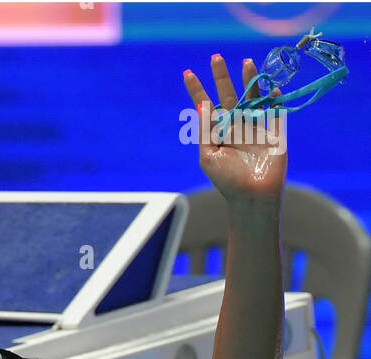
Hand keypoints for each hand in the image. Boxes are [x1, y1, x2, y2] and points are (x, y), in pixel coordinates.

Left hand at [184, 55, 286, 205]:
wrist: (253, 197)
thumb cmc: (227, 181)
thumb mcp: (209, 157)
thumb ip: (205, 131)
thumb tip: (202, 104)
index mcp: (219, 133)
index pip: (206, 107)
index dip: (197, 91)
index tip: (187, 73)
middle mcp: (236, 127)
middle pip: (228, 96)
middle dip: (222, 77)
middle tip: (216, 56)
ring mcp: (255, 129)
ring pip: (252, 98)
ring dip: (250, 80)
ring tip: (246, 61)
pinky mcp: (274, 133)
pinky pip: (276, 111)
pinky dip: (274, 99)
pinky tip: (271, 88)